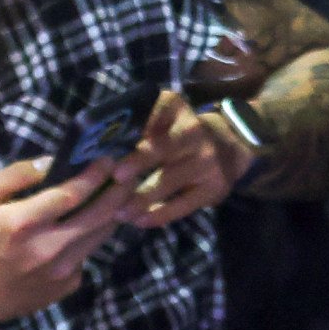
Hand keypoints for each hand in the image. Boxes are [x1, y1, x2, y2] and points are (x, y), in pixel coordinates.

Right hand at [0, 155, 132, 325]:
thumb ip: (12, 176)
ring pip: (101, 234)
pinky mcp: (70, 283)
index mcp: (23, 223)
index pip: (71, 194)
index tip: (107, 159)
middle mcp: (49, 247)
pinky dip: (94, 235)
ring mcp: (63, 269)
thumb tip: (49, 163)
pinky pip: (89, 252)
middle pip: (99, 215)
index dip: (94, 175)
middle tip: (128, 172)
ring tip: (121, 191)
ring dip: (115, 210)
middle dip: (118, 190)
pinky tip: (94, 221)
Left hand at [120, 90, 251, 226]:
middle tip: (116, 177)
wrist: (227, 148)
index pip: (155, 114)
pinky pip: (183, 204)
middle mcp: (194, 131)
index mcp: (175, 108)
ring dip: (143, 197)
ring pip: (170, 180)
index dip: (136, 125)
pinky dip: (160, 214)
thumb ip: (137, 124)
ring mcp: (207, 161)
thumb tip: (101, 141)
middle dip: (139, 162)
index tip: (115, 140)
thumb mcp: (162, 117)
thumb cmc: (176, 133)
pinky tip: (141, 221)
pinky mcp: (214, 187)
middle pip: (164, 148)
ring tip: (120, 212)